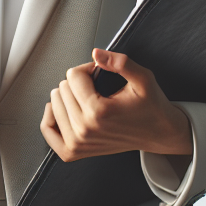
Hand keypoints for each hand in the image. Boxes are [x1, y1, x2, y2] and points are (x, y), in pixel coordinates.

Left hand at [40, 48, 192, 161]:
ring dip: (68, 97)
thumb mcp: (143, 79)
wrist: (158, 134)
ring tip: (88, 99)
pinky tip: (66, 109)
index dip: (89, 69)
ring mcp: (77, 143)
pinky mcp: (73, 151)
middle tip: (98, 88)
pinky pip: (48, 129)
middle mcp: (85, 130)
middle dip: (79, 82)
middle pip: (62, 88)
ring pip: (54, 104)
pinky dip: (52, 116)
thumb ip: (120, 63)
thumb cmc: (151, 107)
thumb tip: (96, 54)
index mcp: (99, 112)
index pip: (73, 75)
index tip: (101, 74)